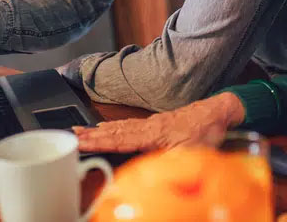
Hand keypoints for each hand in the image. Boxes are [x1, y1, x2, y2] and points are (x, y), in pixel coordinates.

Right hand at [73, 93, 245, 152]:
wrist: (217, 112)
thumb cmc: (205, 131)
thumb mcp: (189, 153)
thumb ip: (168, 162)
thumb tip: (150, 173)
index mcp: (152, 133)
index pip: (119, 138)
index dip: (98, 141)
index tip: (79, 142)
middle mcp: (147, 126)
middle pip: (114, 131)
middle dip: (90, 135)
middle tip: (69, 136)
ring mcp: (150, 124)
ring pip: (119, 127)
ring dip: (98, 130)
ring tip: (79, 132)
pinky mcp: (155, 124)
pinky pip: (127, 126)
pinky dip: (112, 128)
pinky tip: (106, 129)